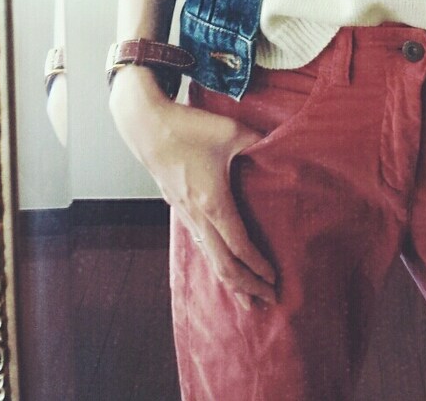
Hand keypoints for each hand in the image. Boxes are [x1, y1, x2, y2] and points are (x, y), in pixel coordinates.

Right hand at [109, 68, 275, 308]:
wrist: (146, 125)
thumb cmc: (188, 127)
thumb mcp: (232, 131)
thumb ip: (259, 141)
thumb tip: (279, 146)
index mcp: (213, 203)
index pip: (239, 246)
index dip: (258, 266)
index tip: (275, 278)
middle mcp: (198, 216)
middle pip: (224, 265)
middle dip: (247, 286)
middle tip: (269, 300)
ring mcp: (184, 213)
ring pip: (209, 257)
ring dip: (229, 280)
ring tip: (245, 297)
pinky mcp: (177, 206)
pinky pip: (198, 243)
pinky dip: (213, 260)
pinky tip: (218, 262)